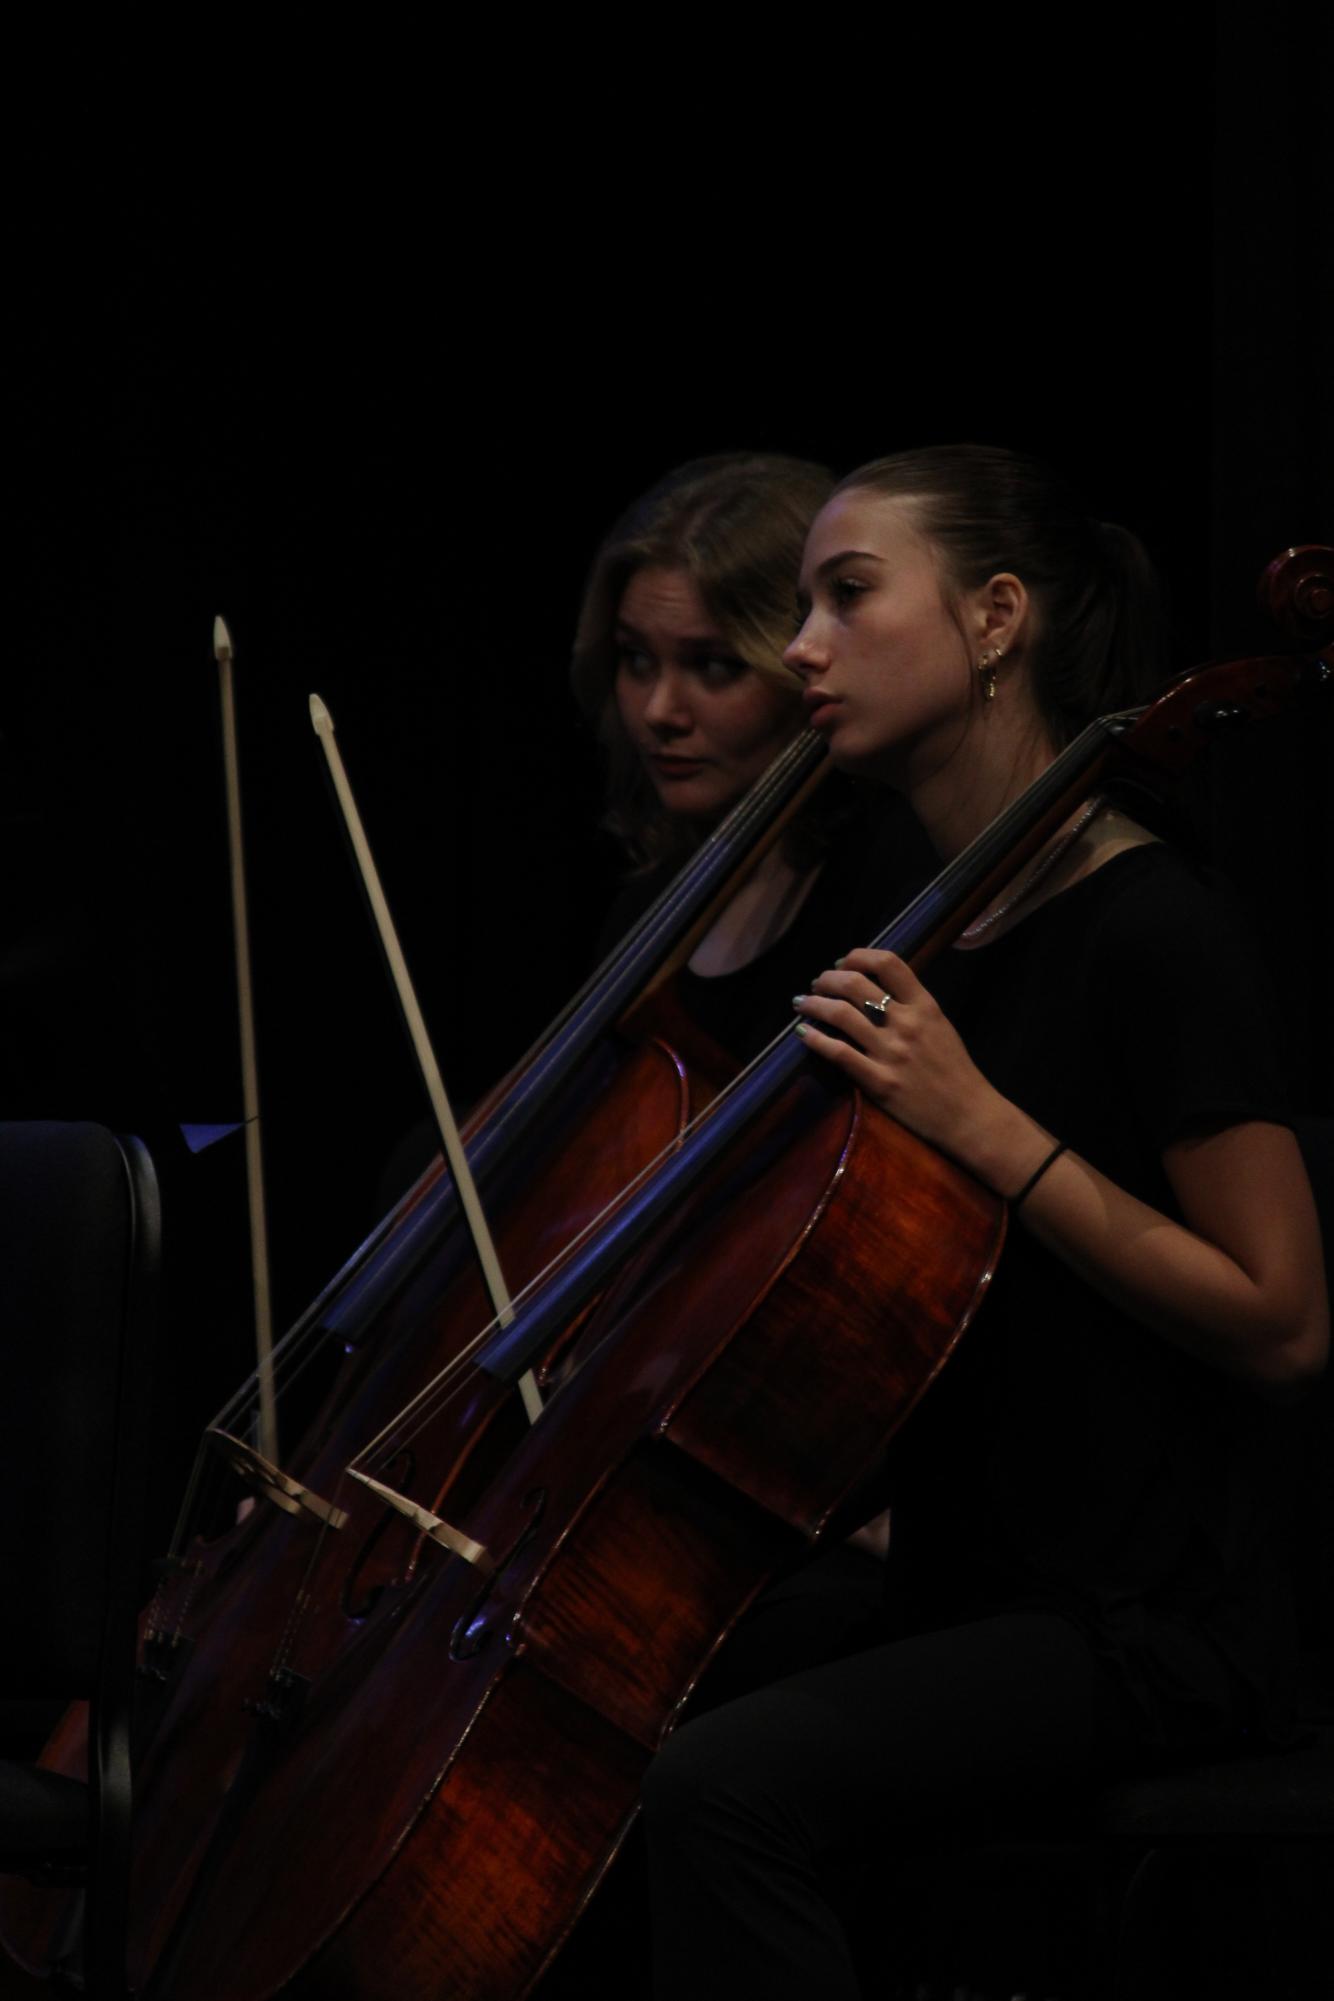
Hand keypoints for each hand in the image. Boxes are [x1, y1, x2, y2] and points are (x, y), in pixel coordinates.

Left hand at [793, 948, 1029, 1184]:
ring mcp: (891, 1053)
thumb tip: (874, 986)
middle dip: (827, 979)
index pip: (887, 963)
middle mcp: (906, 1024)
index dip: (857, 956)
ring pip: (840, 1014)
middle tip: (816, 984)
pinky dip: (814, 1039)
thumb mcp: (939, 1026)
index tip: (841, 963)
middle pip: (855, 983)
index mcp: (924, 1006)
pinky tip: (802, 1033)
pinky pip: (838, 1053)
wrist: (969, 1115)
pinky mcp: (879, 1082)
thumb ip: (911, 1005)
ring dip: (813, 1004)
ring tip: (801, 1003)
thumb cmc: (954, 1071)